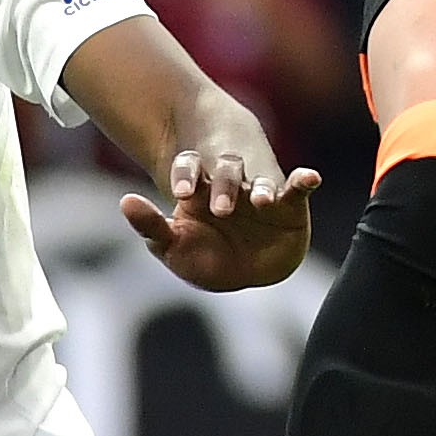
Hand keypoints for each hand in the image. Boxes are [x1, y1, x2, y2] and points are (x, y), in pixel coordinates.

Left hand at [118, 145, 323, 290]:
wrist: (247, 267)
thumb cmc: (204, 254)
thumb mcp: (171, 244)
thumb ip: (150, 224)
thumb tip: (126, 200)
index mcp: (201, 188)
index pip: (190, 169)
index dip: (186, 175)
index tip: (182, 193)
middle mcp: (232, 184)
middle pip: (228, 171)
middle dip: (225, 185)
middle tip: (222, 209)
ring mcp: (260, 191)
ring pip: (261, 179)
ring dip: (261, 187)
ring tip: (261, 200)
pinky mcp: (289, 203)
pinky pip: (297, 188)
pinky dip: (304, 180)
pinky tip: (310, 177)